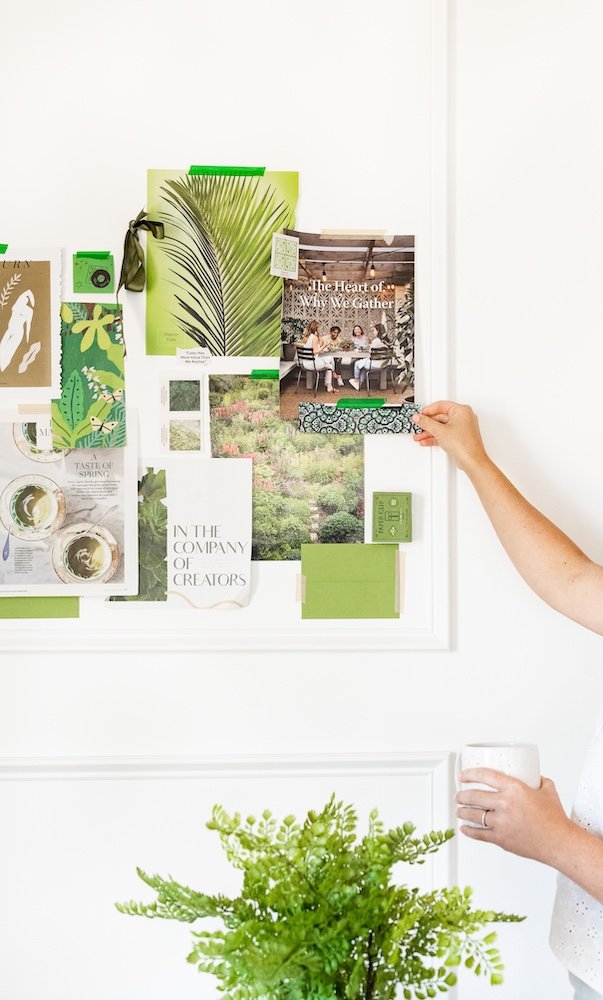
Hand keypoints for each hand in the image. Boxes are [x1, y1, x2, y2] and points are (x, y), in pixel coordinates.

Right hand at [412, 401, 486, 473]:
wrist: (472, 461)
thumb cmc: (464, 445)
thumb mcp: (440, 431)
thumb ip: (427, 423)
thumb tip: (419, 418)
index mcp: (462, 411)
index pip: (441, 405)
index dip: (428, 410)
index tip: (420, 415)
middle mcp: (464, 417)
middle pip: (440, 417)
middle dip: (427, 423)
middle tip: (418, 425)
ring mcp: (462, 428)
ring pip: (442, 427)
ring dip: (429, 432)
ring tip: (419, 436)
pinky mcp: (459, 437)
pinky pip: (445, 434)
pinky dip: (435, 437)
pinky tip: (426, 441)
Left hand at [456, 768, 572, 864]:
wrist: (559, 842)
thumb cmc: (555, 818)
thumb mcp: (548, 790)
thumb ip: (538, 780)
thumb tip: (533, 776)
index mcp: (515, 789)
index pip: (486, 776)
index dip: (470, 774)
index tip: (463, 775)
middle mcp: (505, 804)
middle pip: (474, 796)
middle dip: (462, 795)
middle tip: (458, 795)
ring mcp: (501, 822)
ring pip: (473, 815)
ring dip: (462, 811)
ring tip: (459, 810)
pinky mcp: (501, 839)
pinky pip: (479, 834)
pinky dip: (469, 831)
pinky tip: (464, 828)